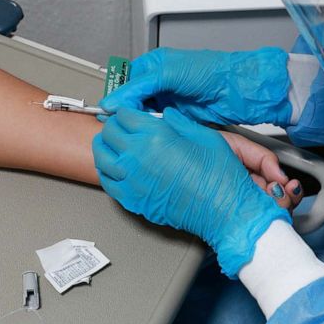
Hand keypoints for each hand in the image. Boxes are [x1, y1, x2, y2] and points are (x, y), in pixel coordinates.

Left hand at [93, 108, 290, 276]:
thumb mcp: (204, 135)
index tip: (131, 113)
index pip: (124, 114)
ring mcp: (131, 180)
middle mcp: (138, 156)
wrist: (222, 211)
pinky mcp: (131, 200)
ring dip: (106, 147)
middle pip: (108, 132)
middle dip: (115, 126)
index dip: (127, 111)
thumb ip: (179, 122)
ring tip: (114, 144)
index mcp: (155, 136)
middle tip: (124, 127)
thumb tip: (166, 115)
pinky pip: (106, 181)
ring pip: (101, 156)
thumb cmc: (218, 177)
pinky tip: (115, 167)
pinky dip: (107, 170)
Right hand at [98, 48, 291, 125]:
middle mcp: (159, 82)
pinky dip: (152, 128)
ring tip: (135, 127)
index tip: (108, 110)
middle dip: (127, 110)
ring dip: (140, 121)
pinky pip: (157, 124)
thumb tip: (114, 101)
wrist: (236, 90)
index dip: (117, 95)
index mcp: (154, 65)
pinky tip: (149, 131)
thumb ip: (139, 87)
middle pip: (132, 99)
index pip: (126, 81)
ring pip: (143, 114)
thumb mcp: (168, 74)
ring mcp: (168, 100)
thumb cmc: (210, 72)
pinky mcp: (177, 116)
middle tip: (119, 123)